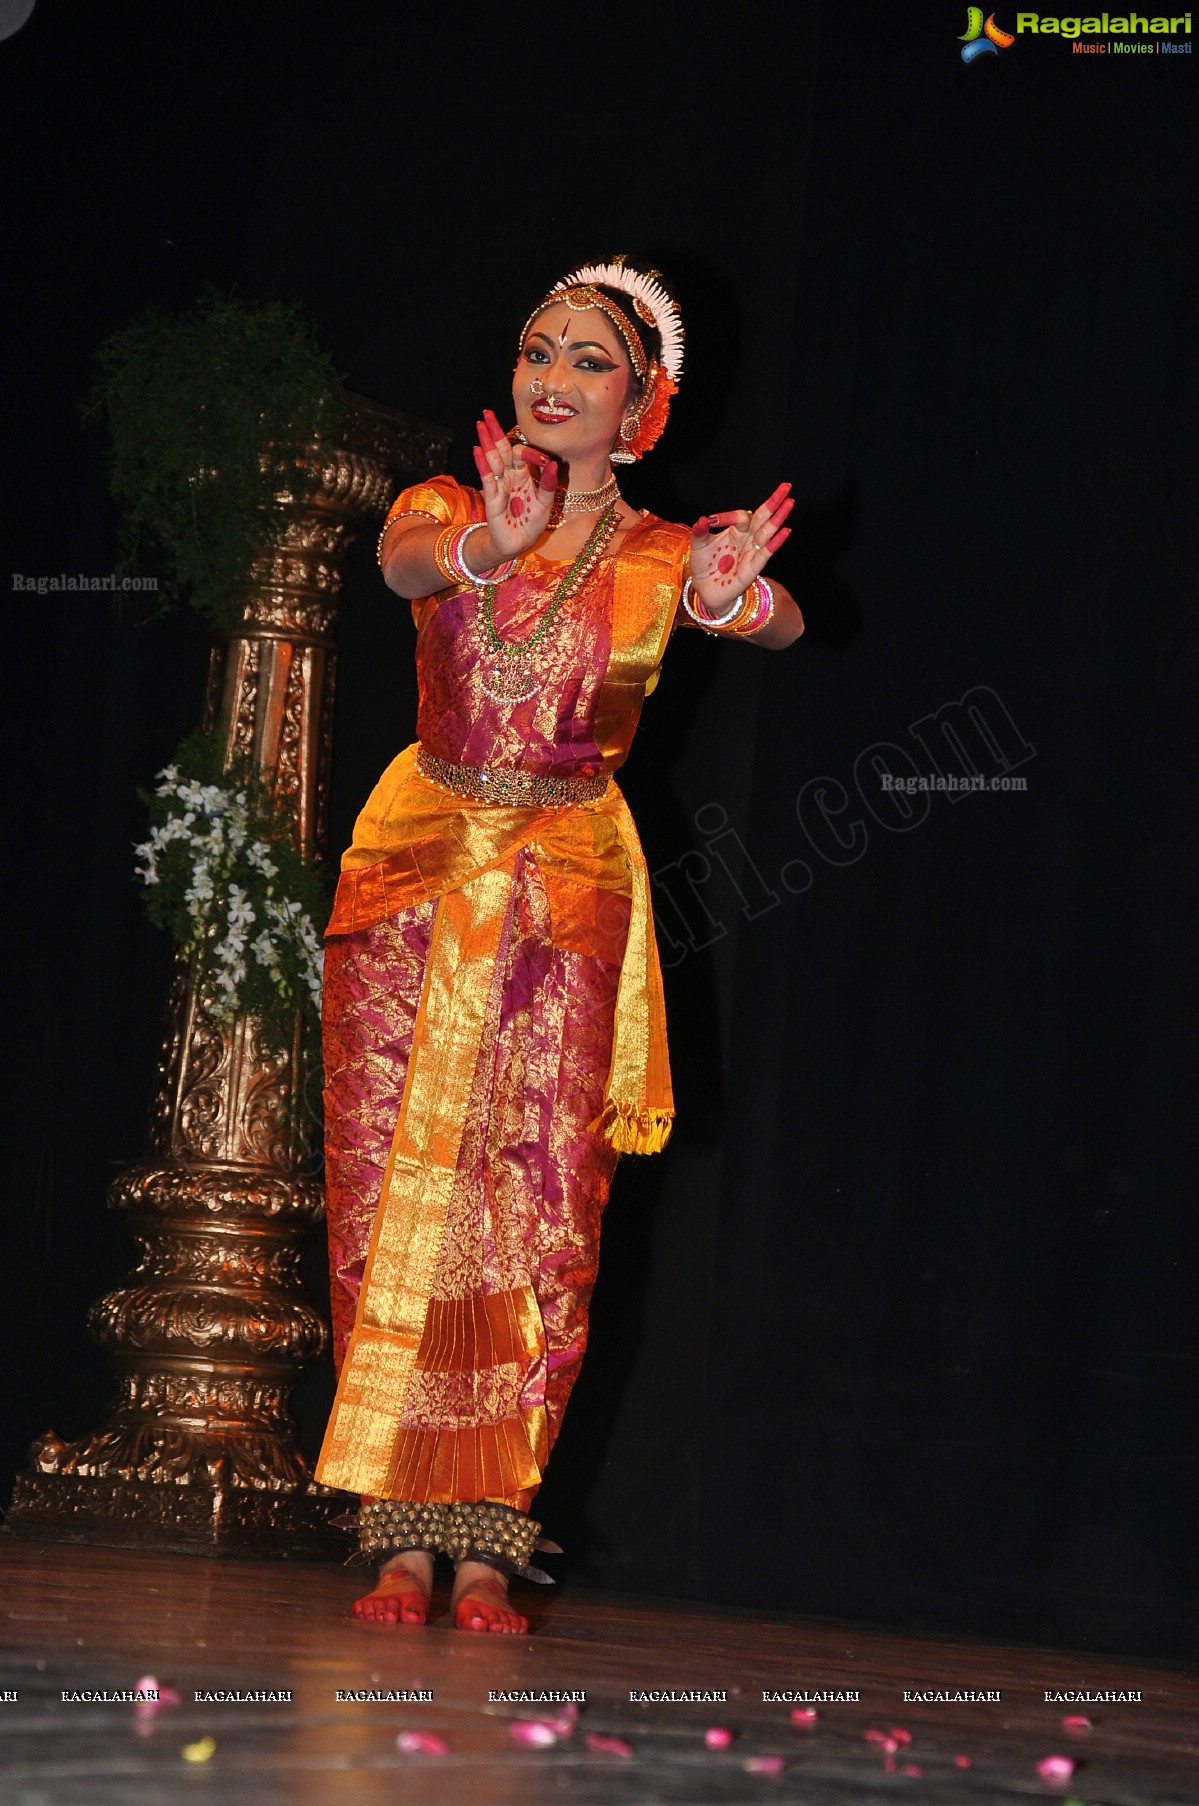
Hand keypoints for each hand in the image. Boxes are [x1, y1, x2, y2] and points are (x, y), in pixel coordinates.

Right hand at [471, 409, 558, 558]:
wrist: (518, 543)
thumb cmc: (531, 523)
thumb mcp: (546, 502)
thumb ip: (547, 483)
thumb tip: (553, 464)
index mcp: (522, 475)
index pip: (522, 454)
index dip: (531, 452)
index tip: (544, 460)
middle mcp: (509, 477)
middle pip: (500, 449)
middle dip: (494, 431)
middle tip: (486, 412)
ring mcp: (499, 486)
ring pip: (492, 460)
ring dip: (487, 442)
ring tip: (480, 424)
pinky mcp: (492, 498)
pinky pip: (488, 478)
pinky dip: (483, 464)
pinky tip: (478, 449)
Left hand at [689, 482, 793, 612]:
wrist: (706, 590)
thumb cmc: (705, 566)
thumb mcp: (698, 547)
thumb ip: (700, 532)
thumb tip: (703, 519)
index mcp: (736, 531)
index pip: (741, 516)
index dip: (729, 515)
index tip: (712, 521)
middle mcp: (747, 539)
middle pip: (763, 517)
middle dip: (774, 502)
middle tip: (786, 486)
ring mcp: (751, 552)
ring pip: (767, 532)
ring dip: (778, 518)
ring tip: (789, 503)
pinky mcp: (752, 568)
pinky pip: (766, 553)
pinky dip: (775, 542)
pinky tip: (785, 531)